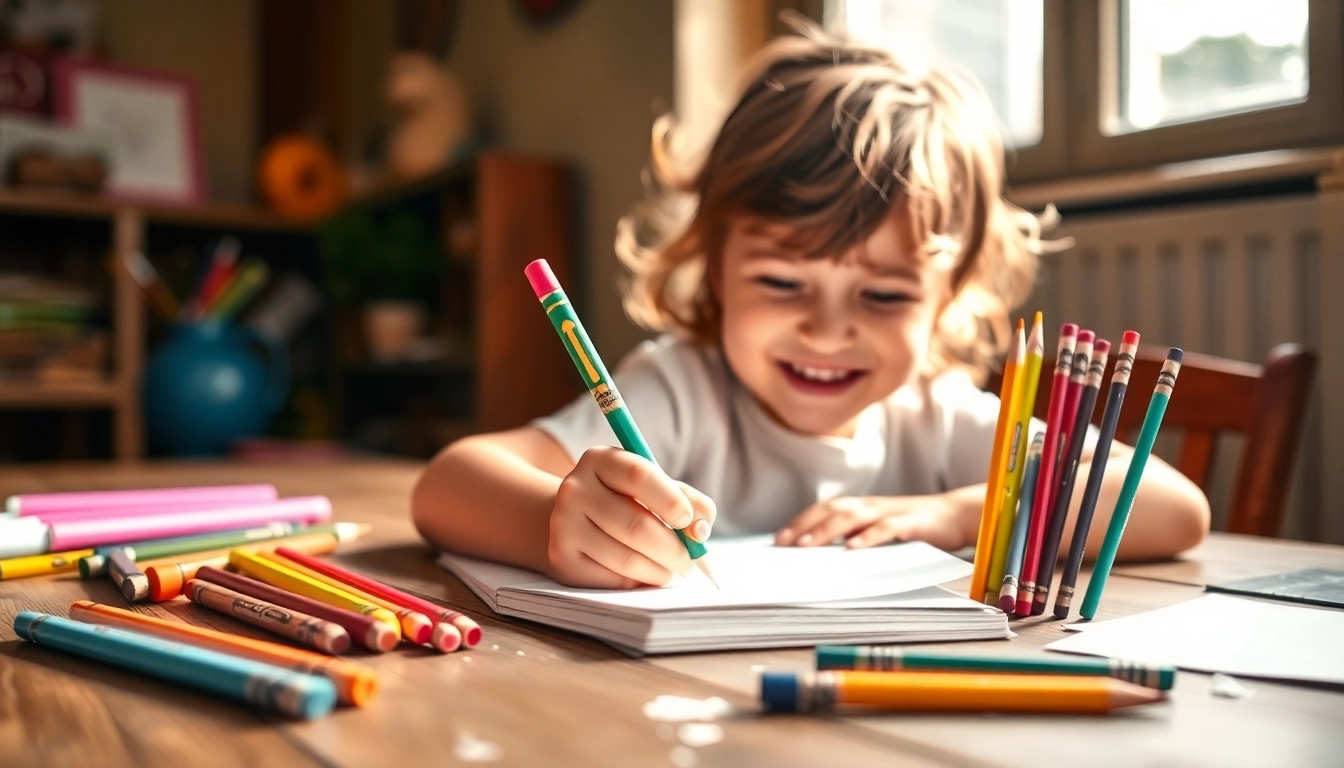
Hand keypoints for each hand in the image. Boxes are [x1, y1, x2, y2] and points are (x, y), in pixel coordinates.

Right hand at [547, 446, 715, 588]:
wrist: (575, 519)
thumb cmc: (626, 500)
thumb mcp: (654, 486)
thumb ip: (687, 499)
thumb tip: (701, 530)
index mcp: (599, 460)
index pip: (638, 476)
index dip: (670, 500)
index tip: (688, 520)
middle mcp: (575, 489)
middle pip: (636, 525)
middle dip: (674, 549)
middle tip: (691, 559)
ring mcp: (564, 525)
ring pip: (626, 558)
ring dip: (660, 570)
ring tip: (672, 568)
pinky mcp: (562, 560)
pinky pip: (613, 579)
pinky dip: (639, 581)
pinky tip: (647, 573)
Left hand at [774, 494, 969, 550]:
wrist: (956, 516)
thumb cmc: (914, 528)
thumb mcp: (881, 532)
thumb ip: (857, 538)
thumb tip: (824, 557)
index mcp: (862, 508)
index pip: (824, 510)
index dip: (800, 522)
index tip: (779, 540)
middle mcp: (871, 506)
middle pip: (832, 510)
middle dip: (805, 526)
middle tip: (784, 544)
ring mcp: (890, 512)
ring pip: (853, 517)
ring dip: (827, 530)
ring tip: (807, 545)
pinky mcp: (911, 523)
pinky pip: (887, 528)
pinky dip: (868, 537)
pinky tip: (853, 548)